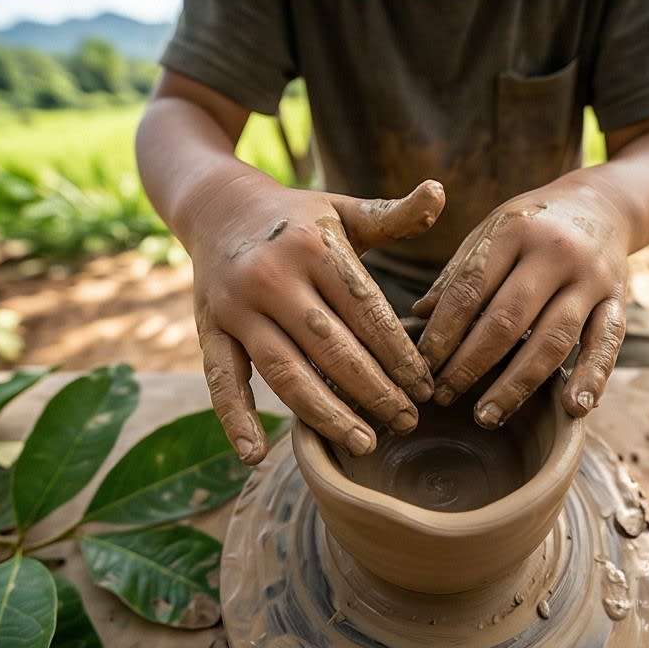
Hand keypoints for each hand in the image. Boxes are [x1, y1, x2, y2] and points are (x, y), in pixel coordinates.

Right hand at [191, 178, 445, 463]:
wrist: (217, 206)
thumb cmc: (297, 218)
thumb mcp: (344, 210)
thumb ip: (394, 215)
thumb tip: (440, 191)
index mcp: (313, 247)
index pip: (367, 312)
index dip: (400, 355)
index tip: (427, 389)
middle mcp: (272, 278)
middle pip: (332, 348)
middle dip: (375, 391)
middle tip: (407, 422)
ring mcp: (236, 307)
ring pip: (285, 372)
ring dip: (325, 413)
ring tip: (363, 444)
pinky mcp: (208, 330)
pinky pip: (221, 380)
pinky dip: (235, 419)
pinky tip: (255, 456)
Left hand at [412, 179, 629, 427]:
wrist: (604, 203)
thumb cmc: (533, 225)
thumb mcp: (493, 231)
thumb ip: (459, 272)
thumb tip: (420, 315)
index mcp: (515, 231)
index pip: (470, 289)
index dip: (443, 331)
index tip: (422, 365)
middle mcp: (556, 252)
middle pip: (507, 319)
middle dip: (470, 363)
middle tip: (443, 396)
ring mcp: (591, 278)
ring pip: (552, 340)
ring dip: (517, 384)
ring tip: (486, 415)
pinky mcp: (618, 300)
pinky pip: (607, 344)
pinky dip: (593, 377)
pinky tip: (574, 408)